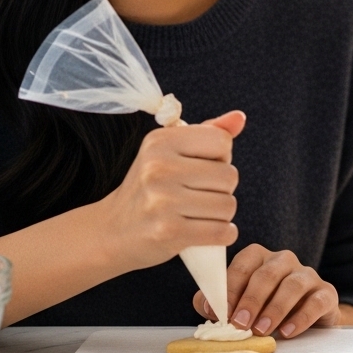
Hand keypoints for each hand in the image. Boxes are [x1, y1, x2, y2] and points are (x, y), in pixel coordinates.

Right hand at [96, 111, 246, 273]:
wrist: (113, 232)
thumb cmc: (149, 190)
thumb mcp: (169, 153)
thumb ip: (206, 134)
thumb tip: (239, 118)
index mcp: (159, 141)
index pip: (221, 141)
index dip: (221, 158)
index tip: (201, 169)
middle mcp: (158, 167)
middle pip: (229, 176)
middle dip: (222, 189)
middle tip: (198, 196)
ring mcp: (162, 201)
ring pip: (228, 205)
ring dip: (222, 215)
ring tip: (198, 214)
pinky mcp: (169, 232)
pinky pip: (222, 232)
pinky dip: (222, 235)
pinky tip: (205, 232)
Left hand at [192, 244, 352, 337]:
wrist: (307, 319)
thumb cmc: (267, 309)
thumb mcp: (242, 305)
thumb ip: (220, 303)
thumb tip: (207, 306)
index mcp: (260, 258)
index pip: (243, 264)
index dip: (230, 287)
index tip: (220, 312)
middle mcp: (284, 261)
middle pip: (267, 273)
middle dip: (251, 299)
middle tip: (240, 323)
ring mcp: (307, 275)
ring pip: (292, 285)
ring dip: (274, 309)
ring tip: (262, 330)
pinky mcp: (326, 293)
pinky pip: (315, 301)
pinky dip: (300, 318)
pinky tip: (287, 332)